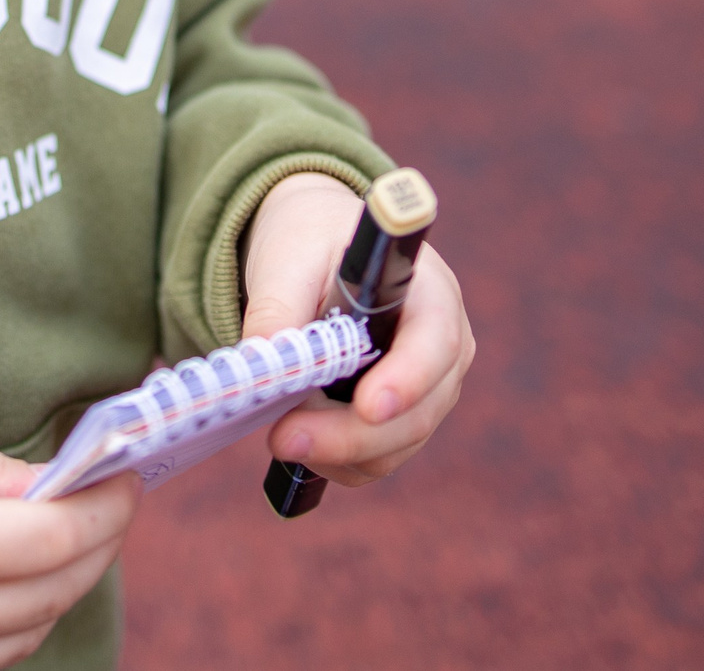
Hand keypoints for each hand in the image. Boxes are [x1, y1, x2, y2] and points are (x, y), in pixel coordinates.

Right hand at [0, 421, 138, 670]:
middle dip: (97, 542)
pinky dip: (16, 624)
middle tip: (108, 499)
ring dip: (60, 586)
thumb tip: (62, 485)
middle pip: (53, 591)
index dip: (107, 507)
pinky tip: (12, 581)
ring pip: (28, 636)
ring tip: (64, 535)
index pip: (57, 539)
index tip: (127, 475)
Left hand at [240, 171, 473, 486]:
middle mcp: (444, 349)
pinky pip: (374, 460)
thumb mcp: (288, 257)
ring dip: (333, 451)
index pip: (435, 344)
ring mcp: (428, 391)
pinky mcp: (400, 421)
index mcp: (430, 293)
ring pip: (394, 448)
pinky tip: (295, 433)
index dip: (408, 380)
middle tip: (280, 438)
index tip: (367, 406)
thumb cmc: (310, 242)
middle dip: (348, 436)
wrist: (314, 250)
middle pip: (417, 412)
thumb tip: (260, 365)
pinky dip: (333, 459)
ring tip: (276, 430)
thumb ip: (277, 308)